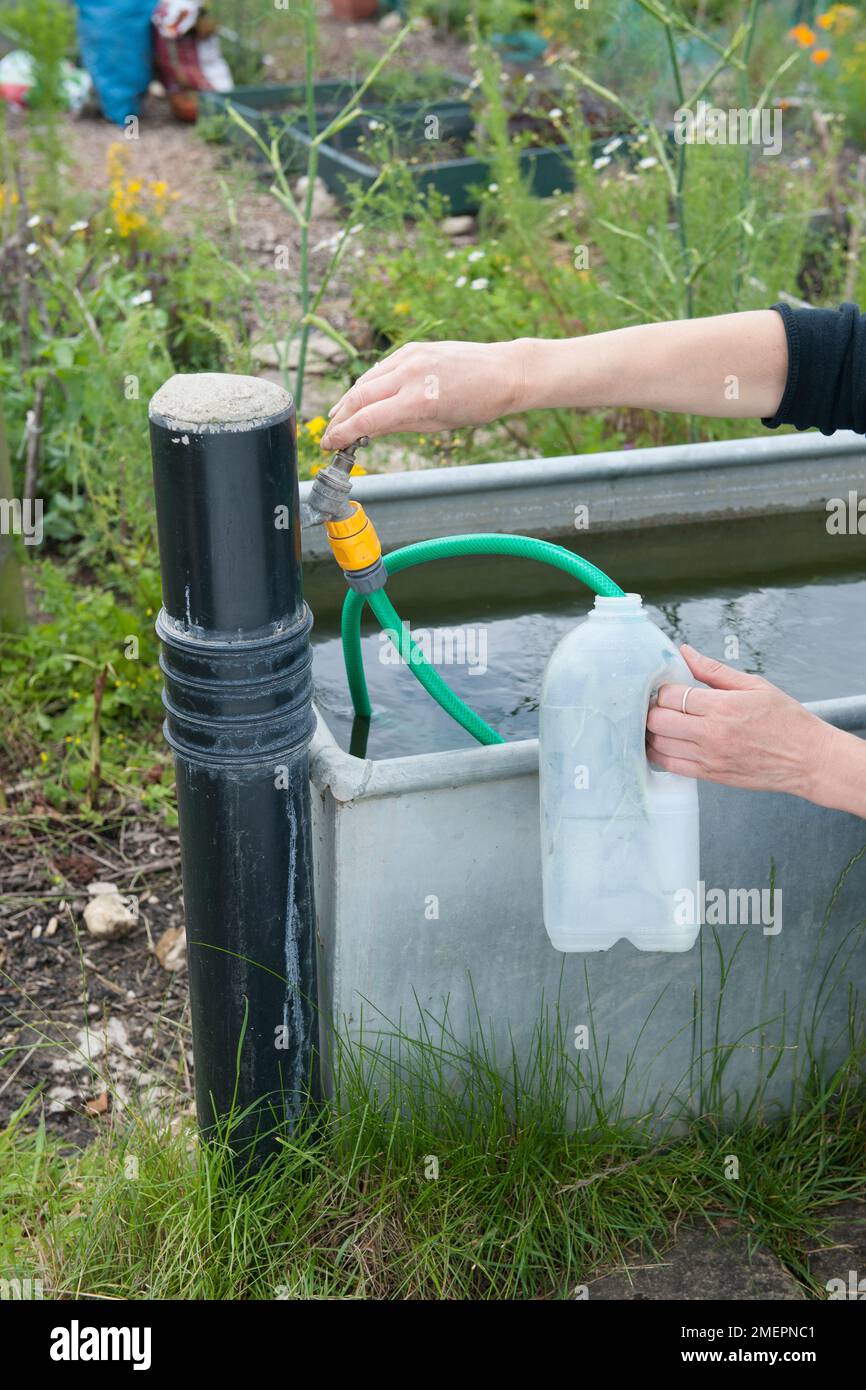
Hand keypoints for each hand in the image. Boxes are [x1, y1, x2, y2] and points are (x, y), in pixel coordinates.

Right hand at [321, 339, 525, 449]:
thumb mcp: (438, 424)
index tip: (329, 444)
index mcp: (417, 401)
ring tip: (339, 417)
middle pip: (357, 398)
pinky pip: (380, 369)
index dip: (342, 434)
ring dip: (348, 400)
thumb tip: (367, 431)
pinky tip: (362, 397)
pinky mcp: (412, 348)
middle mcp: (409, 374)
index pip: (366, 420)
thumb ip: (399, 425)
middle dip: (339, 418)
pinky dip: (367, 384)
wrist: (503, 371)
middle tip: (329, 434)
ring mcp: (409, 357)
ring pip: (365, 380)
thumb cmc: (478, 404)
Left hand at [646, 644, 837, 799]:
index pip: (670, 695)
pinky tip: (666, 743)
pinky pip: (669, 766)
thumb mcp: (754, 685)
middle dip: (653, 710)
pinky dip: (660, 754)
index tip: (669, 688)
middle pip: (657, 720)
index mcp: (723, 707)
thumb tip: (685, 651)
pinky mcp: (710, 775)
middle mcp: (712, 734)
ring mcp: (709, 758)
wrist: (808, 759)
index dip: (663, 690)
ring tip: (662, 723)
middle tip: (661, 706)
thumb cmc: (785, 720)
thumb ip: (714, 670)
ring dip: (653, 732)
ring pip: (658, 744)